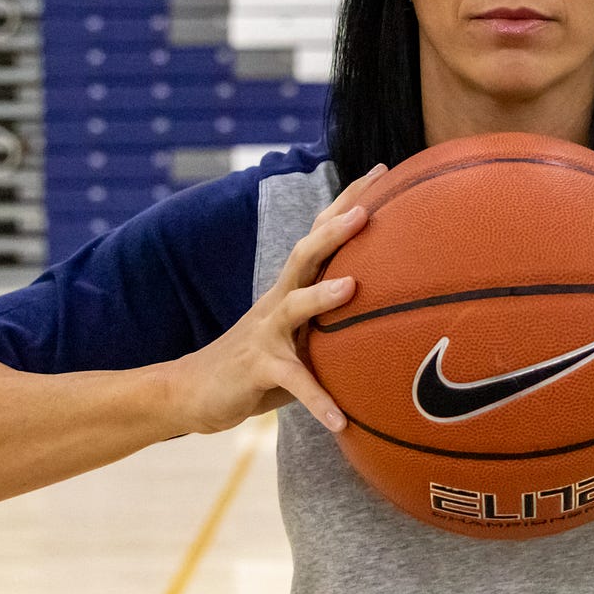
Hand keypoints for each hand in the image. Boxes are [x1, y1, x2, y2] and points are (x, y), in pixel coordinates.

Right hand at [163, 163, 387, 434]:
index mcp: (293, 287)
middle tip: (367, 210)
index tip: (381, 172)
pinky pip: (293, 383)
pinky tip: (341, 421)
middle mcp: (279, 300)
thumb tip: (399, 316)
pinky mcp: (258, 369)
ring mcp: (266, 332)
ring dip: (323, 295)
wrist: (193, 392)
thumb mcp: (302, 336)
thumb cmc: (261, 363)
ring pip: (294, 305)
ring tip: (353, 287)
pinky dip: (318, 400)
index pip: (321, 234)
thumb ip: (337, 323)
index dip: (348, 201)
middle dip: (336, 229)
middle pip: (306, 254)